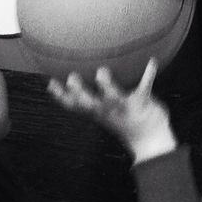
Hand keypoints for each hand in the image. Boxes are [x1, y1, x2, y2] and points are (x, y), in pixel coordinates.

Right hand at [47, 59, 176, 163]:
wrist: (149, 138)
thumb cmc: (122, 118)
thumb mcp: (101, 111)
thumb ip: (87, 98)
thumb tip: (71, 74)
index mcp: (96, 112)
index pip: (74, 106)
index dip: (61, 97)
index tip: (50, 83)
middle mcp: (107, 111)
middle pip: (90, 104)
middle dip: (80, 93)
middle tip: (71, 78)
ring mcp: (124, 108)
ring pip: (113, 98)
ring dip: (107, 87)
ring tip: (101, 72)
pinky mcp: (142, 103)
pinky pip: (144, 87)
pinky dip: (148, 75)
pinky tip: (151, 62)